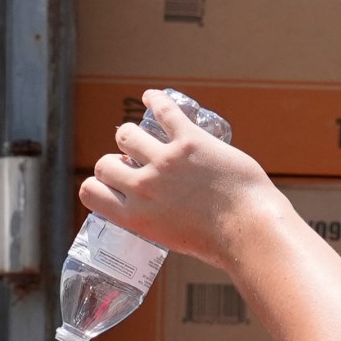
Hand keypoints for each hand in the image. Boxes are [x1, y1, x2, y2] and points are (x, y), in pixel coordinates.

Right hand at [80, 88, 290, 272]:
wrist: (250, 229)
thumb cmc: (220, 243)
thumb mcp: (172, 241)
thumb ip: (156, 223)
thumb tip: (158, 213)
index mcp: (135, 217)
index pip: (90, 192)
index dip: (97, 185)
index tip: (111, 184)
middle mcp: (143, 188)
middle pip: (105, 163)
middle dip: (114, 163)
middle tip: (131, 164)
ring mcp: (165, 162)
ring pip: (127, 135)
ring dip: (131, 136)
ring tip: (142, 137)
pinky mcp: (190, 141)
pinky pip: (164, 111)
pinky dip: (154, 99)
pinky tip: (151, 96)